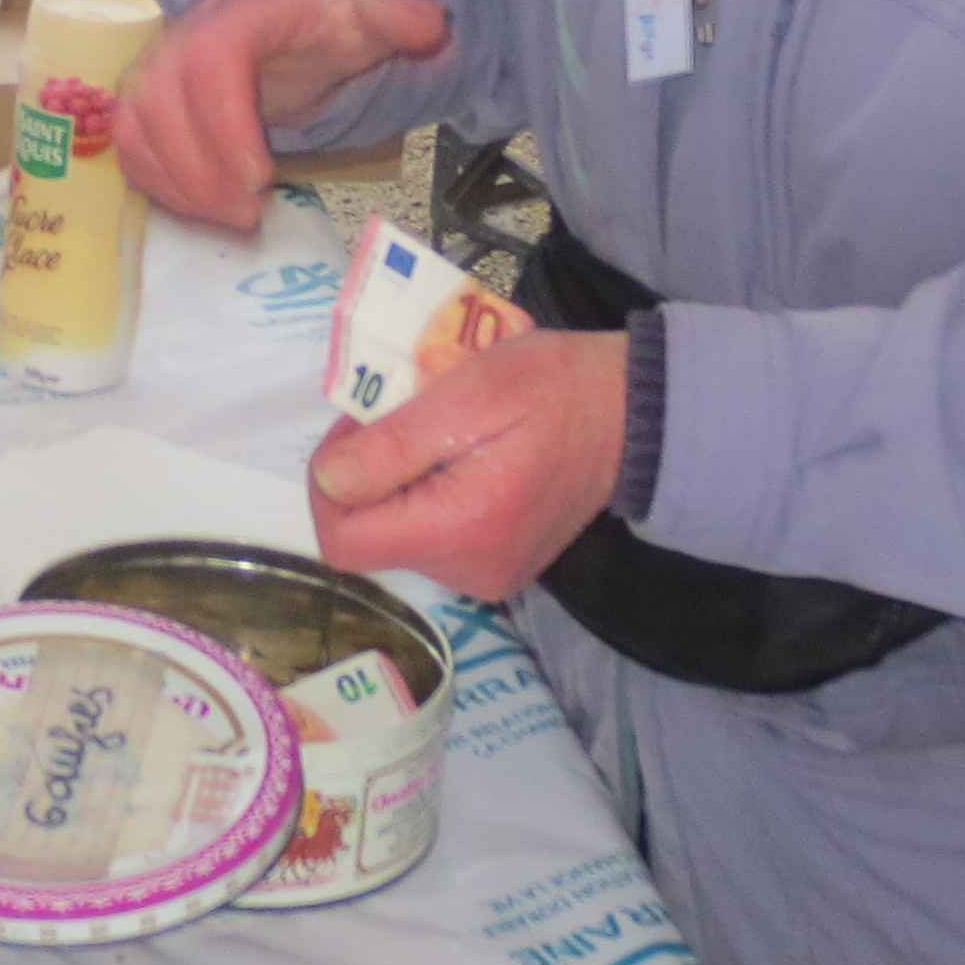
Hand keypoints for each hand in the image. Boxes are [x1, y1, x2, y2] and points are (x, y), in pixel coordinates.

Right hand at [123, 0, 454, 227]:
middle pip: (159, 100)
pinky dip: (158, 183)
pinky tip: (203, 210)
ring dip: (175, 182)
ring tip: (232, 219)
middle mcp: (184, 35)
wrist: (285, 3)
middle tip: (250, 214)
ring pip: (135, 126)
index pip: (211, 58)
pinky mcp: (148, 99)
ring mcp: (158, 66)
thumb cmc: (324, 13)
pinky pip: (131, 144)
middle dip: (198, 169)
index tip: (261, 176)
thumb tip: (430, 23)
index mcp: (240, 13)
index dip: (224, 121)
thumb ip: (395, 13)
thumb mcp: (365, 7)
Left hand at [305, 323, 635, 597]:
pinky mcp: (498, 569)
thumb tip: (327, 482)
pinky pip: (431, 541)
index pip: (344, 541)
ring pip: (396, 540)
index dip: (330, 485)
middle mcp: (470, 573)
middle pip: (368, 541)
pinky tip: (454, 458)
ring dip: (395, 486)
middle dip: (364, 479)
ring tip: (432, 433)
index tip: (359, 429)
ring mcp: (487, 577)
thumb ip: (393, 445)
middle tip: (397, 417)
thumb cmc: (553, 387)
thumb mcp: (469, 394)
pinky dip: (425, 499)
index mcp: (461, 530)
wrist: (637, 415)